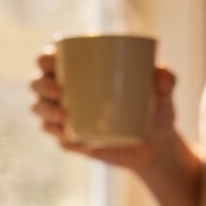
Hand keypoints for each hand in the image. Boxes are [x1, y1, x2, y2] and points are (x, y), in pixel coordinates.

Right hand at [29, 47, 178, 177]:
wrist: (157, 149)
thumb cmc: (156, 112)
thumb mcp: (165, 95)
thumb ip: (166, 80)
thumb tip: (160, 72)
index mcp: (81, 71)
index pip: (52, 58)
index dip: (44, 57)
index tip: (52, 60)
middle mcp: (68, 91)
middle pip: (38, 82)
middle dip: (41, 84)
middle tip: (59, 91)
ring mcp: (67, 118)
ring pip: (40, 109)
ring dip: (45, 110)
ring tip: (63, 115)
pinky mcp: (73, 140)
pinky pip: (56, 137)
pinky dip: (57, 135)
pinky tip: (66, 136)